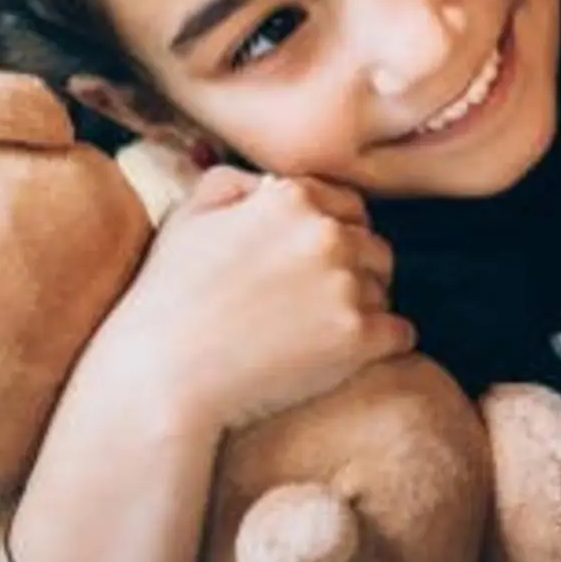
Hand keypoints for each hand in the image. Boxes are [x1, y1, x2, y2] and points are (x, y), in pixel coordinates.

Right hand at [81, 167, 414, 435]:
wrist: (160, 378)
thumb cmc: (167, 298)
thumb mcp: (187, 216)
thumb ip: (234, 183)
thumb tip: (271, 183)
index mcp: (292, 198)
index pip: (350, 208)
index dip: (334, 236)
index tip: (311, 267)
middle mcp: (327, 234)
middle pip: (374, 248)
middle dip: (354, 271)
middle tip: (316, 305)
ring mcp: (345, 285)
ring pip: (385, 291)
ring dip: (365, 308)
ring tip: (318, 334)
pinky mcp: (359, 337)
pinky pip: (400, 334)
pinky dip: (382, 345)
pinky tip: (347, 357)